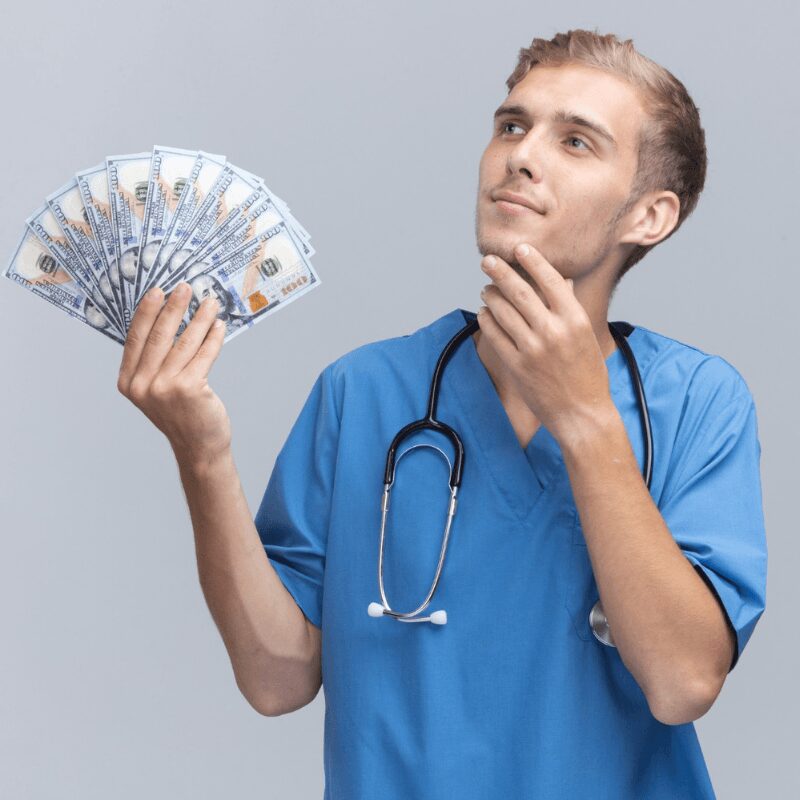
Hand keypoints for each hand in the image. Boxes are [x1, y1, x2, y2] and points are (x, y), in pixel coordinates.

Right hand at [117, 282, 230, 466]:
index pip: (135, 339)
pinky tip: (219, 326)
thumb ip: (154, 362)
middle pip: (159, 336)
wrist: (199, 447)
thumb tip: (168, 319)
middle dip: (174, 307)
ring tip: (210, 302)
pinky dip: (213, 338)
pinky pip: (204, 355)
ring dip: (199, 319)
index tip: (157, 291)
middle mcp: (142, 385)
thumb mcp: (156, 389)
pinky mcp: (189, 389)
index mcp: (128, 382)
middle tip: (185, 287)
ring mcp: (165, 388)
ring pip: (184, 343)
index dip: (147, 312)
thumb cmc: (181, 415)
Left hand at [476, 242, 613, 444]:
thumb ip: (570, 309)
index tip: (519, 248)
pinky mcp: (516, 366)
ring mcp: (532, 349)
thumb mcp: (586, 337)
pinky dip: (487, 320)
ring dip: (491, 296)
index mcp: (575, 320)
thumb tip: (560, 281)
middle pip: (520, 291)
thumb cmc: (588, 375)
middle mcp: (553, 331)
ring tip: (486, 288)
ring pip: (503, 311)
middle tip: (488, 260)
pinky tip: (485, 313)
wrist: (582, 414)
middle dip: (500, 272)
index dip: (532, 261)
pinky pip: (494, 335)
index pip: (550, 280)